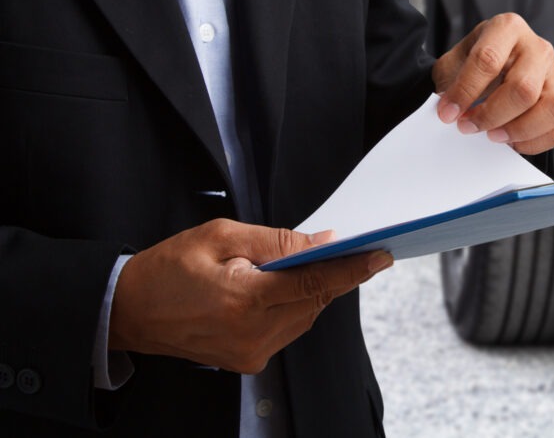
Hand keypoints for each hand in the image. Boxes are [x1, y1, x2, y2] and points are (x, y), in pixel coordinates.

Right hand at [108, 219, 392, 373]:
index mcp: (244, 299)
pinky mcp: (249, 360)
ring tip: (298, 265)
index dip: (352, 269)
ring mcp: (251, 352)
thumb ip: (276, 241)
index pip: (314, 284)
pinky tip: (279, 287)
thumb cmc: (169, 268)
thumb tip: (322, 242)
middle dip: (332, 273)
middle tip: (345, 249)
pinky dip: (294, 305)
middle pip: (315, 300)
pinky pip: (289, 328)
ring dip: (311, 290)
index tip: (380, 257)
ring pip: (306, 315)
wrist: (129, 310)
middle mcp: (252, 334)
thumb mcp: (221, 236)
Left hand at [432, 13, 553, 154]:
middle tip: (467, 126)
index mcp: (507, 28)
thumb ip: (449, 84)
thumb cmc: (476, 62)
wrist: (493, 64)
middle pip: (523, 88)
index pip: (488, 59)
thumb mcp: (455, 62)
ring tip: (493, 135)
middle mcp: (537, 48)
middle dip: (491, 115)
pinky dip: (533, 142)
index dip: (465, 91)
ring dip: (517, 130)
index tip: (448, 113)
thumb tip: (450, 113)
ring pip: (550, 108)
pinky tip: (511, 141)